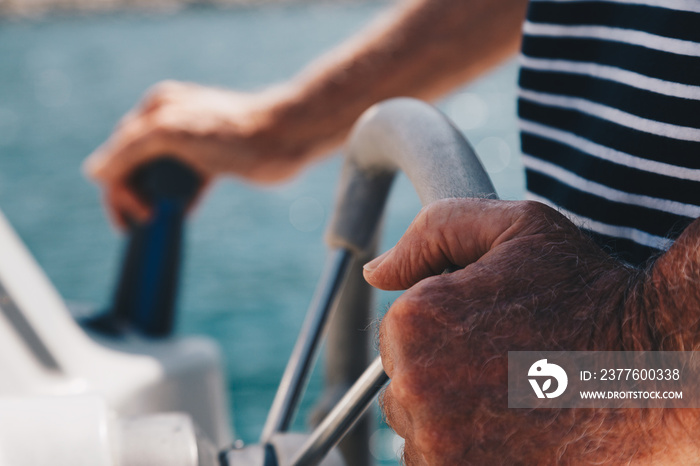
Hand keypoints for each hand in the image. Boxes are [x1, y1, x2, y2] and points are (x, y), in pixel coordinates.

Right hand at [84, 81, 309, 227]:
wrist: (285, 138)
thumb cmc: (232, 132)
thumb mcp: (173, 134)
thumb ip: (130, 150)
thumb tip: (93, 172)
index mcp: (156, 109)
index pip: (118, 154)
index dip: (119, 189)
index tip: (136, 218)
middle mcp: (169, 123)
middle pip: (135, 166)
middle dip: (133, 197)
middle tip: (143, 224)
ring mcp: (191, 144)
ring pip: (159, 178)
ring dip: (154, 201)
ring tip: (157, 222)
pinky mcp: (211, 163)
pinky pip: (184, 186)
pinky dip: (179, 202)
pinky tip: (181, 216)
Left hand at [364, 198, 699, 464]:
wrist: (658, 366)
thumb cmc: (587, 292)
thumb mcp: (515, 229)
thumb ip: (432, 235)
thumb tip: (375, 271)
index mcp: (413, 321)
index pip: (396, 340)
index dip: (442, 335)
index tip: (490, 334)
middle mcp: (414, 388)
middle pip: (403, 391)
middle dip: (443, 379)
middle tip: (507, 368)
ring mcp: (441, 447)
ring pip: (421, 436)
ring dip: (455, 423)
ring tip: (515, 402)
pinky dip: (470, 455)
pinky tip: (516, 430)